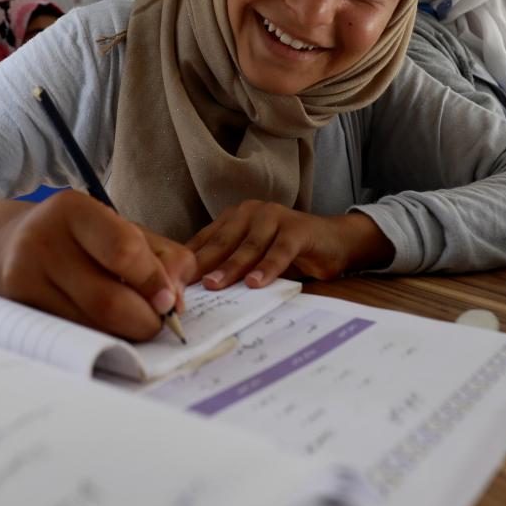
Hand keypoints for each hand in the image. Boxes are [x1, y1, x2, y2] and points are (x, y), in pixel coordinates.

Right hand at [0, 191, 193, 340]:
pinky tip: (106, 327)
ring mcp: (24, 277)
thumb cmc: (82, 238)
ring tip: (132, 323)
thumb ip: (163, 258)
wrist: (9, 244)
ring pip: (91, 325)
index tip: (169, 302)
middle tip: (157, 323)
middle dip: (144, 321)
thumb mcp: (123, 230)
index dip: (154, 283)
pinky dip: (101, 337)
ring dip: (124, 334)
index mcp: (74, 209)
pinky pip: (73, 335)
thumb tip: (175, 303)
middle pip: (107, 300)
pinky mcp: (19, 307)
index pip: (125, 252)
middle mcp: (42, 240)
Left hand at [187, 201, 392, 289]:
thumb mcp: (253, 257)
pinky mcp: (297, 229)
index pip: (205, 241)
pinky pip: (279, 251)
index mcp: (233, 219)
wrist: (335, 241)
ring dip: (231, 267)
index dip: (188, 263)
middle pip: (222, 243)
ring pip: (248, 246)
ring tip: (215, 286)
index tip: (170, 283)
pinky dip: (267, 268)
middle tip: (184, 286)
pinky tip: (256, 283)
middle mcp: (250, 213)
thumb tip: (194, 292)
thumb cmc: (288, 252)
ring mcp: (274, 218)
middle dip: (203, 266)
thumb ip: (229, 265)